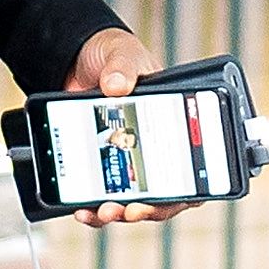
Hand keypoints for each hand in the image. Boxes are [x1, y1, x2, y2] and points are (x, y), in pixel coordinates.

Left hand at [62, 26, 188, 229]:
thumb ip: (123, 67)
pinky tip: (80, 208)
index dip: (186, 191)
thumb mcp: (122, 55)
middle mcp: (153, 150)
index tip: (169, 198)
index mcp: (172, 125)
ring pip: (130, 201)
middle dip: (146, 209)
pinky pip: (100, 195)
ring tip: (101, 213)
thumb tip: (117, 86)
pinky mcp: (100, 165)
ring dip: (117, 213)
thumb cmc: (113, 56)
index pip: (191, 168)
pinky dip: (91, 208)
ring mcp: (127, 160)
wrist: (77, 59)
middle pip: (162, 195)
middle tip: (127, 210)